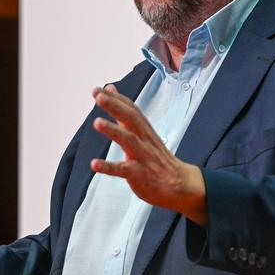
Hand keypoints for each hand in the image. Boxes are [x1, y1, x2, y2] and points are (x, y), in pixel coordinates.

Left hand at [90, 84, 208, 226]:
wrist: (179, 184)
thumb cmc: (157, 157)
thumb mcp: (142, 132)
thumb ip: (124, 113)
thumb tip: (110, 90)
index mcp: (144, 130)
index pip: (131, 109)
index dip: (117, 98)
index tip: (99, 89)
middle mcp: (144, 140)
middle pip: (131, 119)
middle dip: (115, 106)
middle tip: (99, 96)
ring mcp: (143, 157)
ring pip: (129, 141)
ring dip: (113, 131)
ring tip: (97, 123)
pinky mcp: (140, 175)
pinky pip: (123, 170)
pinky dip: (109, 167)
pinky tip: (95, 164)